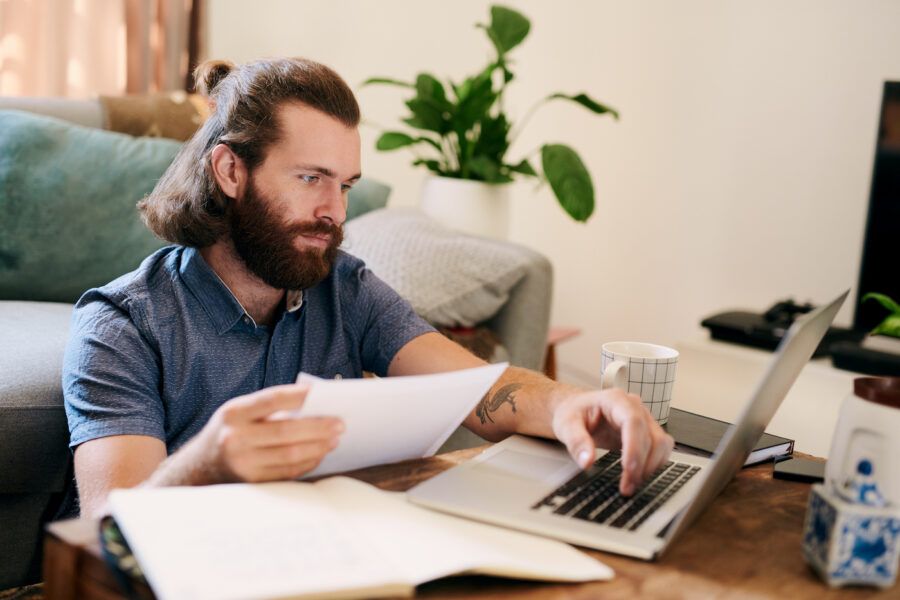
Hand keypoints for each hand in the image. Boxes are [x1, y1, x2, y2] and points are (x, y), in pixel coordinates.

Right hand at [189, 384, 343, 482]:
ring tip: (335, 439)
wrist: (198, 468)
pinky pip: (287, 472)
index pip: (272, 399)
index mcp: (234, 413)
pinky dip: (308, 462)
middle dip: (318, 427)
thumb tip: (314, 402)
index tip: (324, 393)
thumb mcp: (239, 413)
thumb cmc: (229, 432)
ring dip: (318, 446)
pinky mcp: (251, 483)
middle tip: (341, 423)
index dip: (300, 395)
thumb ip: (270, 407)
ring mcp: (242, 463)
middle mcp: (235, 438)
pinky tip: (320, 454)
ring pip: (290, 454)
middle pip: (286, 431)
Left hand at [551, 388, 673, 495]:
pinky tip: (639, 476)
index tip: (628, 469)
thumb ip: (576, 442)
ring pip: (661, 444)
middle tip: (626, 487)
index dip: (634, 447)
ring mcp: (644, 419)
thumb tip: (587, 462)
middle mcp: (634, 407)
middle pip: (651, 436)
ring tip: (631, 484)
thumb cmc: (573, 413)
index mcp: (615, 399)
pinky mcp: (647, 432)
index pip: (633, 421)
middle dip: (641, 465)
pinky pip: (661, 449)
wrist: (576, 409)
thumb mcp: (566, 425)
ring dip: (651, 467)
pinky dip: (654, 465)